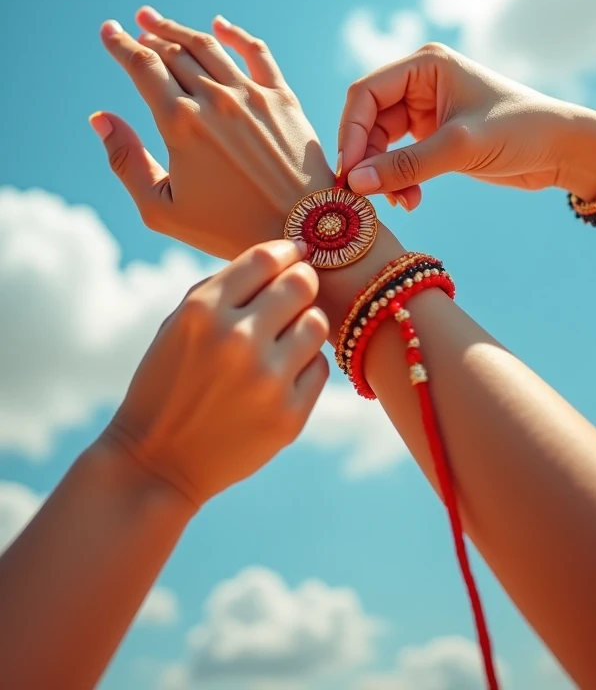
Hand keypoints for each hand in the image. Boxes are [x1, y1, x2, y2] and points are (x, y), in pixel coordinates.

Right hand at [91, 9, 332, 258]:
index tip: (108, 30)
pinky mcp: (282, 98)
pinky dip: (234, 34)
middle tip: (133, 24)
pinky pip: (256, 52)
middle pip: (172, 52)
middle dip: (148, 34)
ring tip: (158, 21)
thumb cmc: (227, 229)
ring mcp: (251, 95)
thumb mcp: (162, 208)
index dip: (121, 45)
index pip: (142, 67)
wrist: (302, 231)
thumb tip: (100, 118)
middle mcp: (214, 99)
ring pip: (208, 46)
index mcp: (180, 123)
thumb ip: (126, 160)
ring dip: (179, 29)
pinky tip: (218, 25)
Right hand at [102, 239, 328, 506]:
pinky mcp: (289, 415)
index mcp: (203, 311)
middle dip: (301, 282)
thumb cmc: (168, 382)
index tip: (293, 255)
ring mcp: (267, 380)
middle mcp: (238, 340)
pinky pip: (320, 367)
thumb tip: (286, 256)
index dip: (287, 251)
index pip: (268, 257)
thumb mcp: (179, 323)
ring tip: (284, 338)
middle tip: (295, 293)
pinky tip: (279, 375)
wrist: (156, 462)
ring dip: (305, 324)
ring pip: (317, 322)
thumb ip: (227, 287)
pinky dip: (304, 365)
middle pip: (301, 283)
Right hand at [338, 43, 595, 208]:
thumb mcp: (461, 147)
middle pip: (369, 120)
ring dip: (384, 175)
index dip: (352, 132)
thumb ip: (406, 165)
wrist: (564, 149)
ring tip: (402, 202)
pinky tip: (412, 200)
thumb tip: (355, 183)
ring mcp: (426, 110)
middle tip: (364, 195)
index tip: (348, 172)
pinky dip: (400, 180)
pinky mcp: (434, 137)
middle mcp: (420, 83)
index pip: (365, 93)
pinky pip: (400, 158)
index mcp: (425, 66)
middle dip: (367, 159)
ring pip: (382, 144)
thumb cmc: (521, 131)